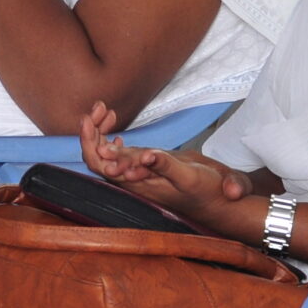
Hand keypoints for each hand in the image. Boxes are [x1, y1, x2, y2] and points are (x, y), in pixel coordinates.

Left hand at [78, 101, 251, 231]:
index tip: (88, 119)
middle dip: (92, 131)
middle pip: (97, 157)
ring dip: (101, 130)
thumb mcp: (190, 177)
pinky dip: (112, 135)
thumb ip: (168, 166)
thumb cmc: (205, 191)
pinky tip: (113, 123)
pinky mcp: (146, 164)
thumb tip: (146, 155)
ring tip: (104, 109)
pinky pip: (119, 151)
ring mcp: (138, 171)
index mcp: (139, 183)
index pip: (101, 166)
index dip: (89, 143)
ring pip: (107, 152)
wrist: (219, 199)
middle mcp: (133, 179)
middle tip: (97, 107)